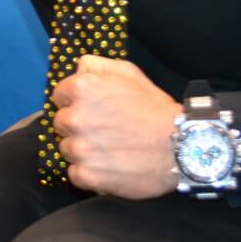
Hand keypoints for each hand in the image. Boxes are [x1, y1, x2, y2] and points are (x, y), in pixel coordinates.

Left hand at [52, 55, 180, 198]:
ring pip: (66, 149)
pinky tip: (108, 166)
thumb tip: (78, 69)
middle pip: (60, 123)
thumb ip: (98, 66)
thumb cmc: (155, 108)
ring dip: (83, 150)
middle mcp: (75, 117)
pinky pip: (75, 174)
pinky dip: (89, 173)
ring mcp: (80, 149)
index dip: (75, 102)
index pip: (59, 96)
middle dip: (78, 126)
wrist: (181, 146)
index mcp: (83, 88)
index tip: (92, 110)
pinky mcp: (87, 175)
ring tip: (109, 149)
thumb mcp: (130, 73)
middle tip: (103, 131)